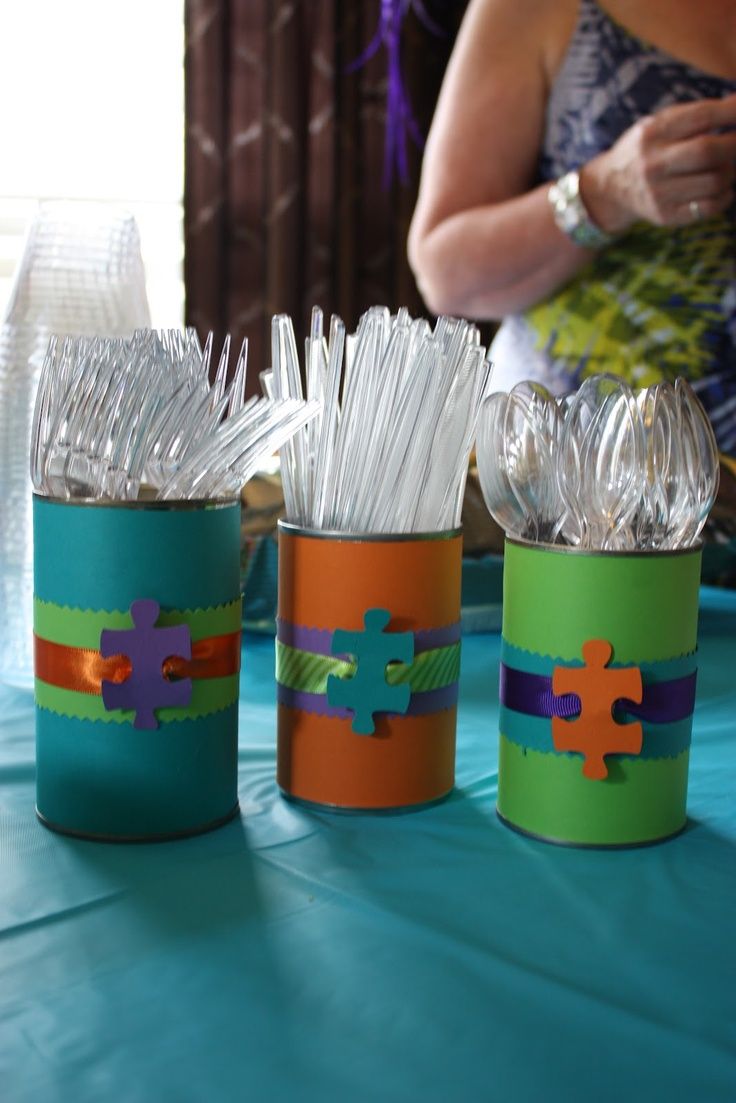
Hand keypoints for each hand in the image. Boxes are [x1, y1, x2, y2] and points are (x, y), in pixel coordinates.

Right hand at [581, 92, 735, 232]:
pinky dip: (725, 196)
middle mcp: (653, 164)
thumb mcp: (662, 123)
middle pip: (707, 151)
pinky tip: (723, 188)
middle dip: (735, 144)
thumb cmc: (648, 149)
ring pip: (714, 181)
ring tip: (727, 167)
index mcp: (653, 133)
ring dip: (731, 172)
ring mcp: (658, 193)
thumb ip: (698, 113)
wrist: (612, 188)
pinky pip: (709, 207)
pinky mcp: (666, 215)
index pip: (701, 117)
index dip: (732, 112)